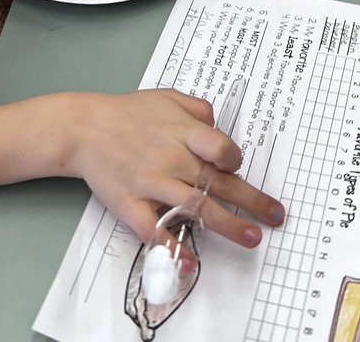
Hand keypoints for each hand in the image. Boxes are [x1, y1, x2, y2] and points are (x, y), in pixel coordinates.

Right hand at [66, 89, 284, 243]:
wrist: (83, 127)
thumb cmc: (128, 112)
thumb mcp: (168, 97)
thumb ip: (198, 109)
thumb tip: (218, 127)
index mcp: (182, 132)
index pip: (222, 149)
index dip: (235, 160)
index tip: (236, 168)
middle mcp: (172, 159)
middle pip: (219, 183)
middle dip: (252, 200)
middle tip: (276, 216)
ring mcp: (152, 183)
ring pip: (196, 207)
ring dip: (227, 225)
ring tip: (252, 238)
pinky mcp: (131, 204)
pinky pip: (154, 229)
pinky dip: (172, 247)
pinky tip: (190, 262)